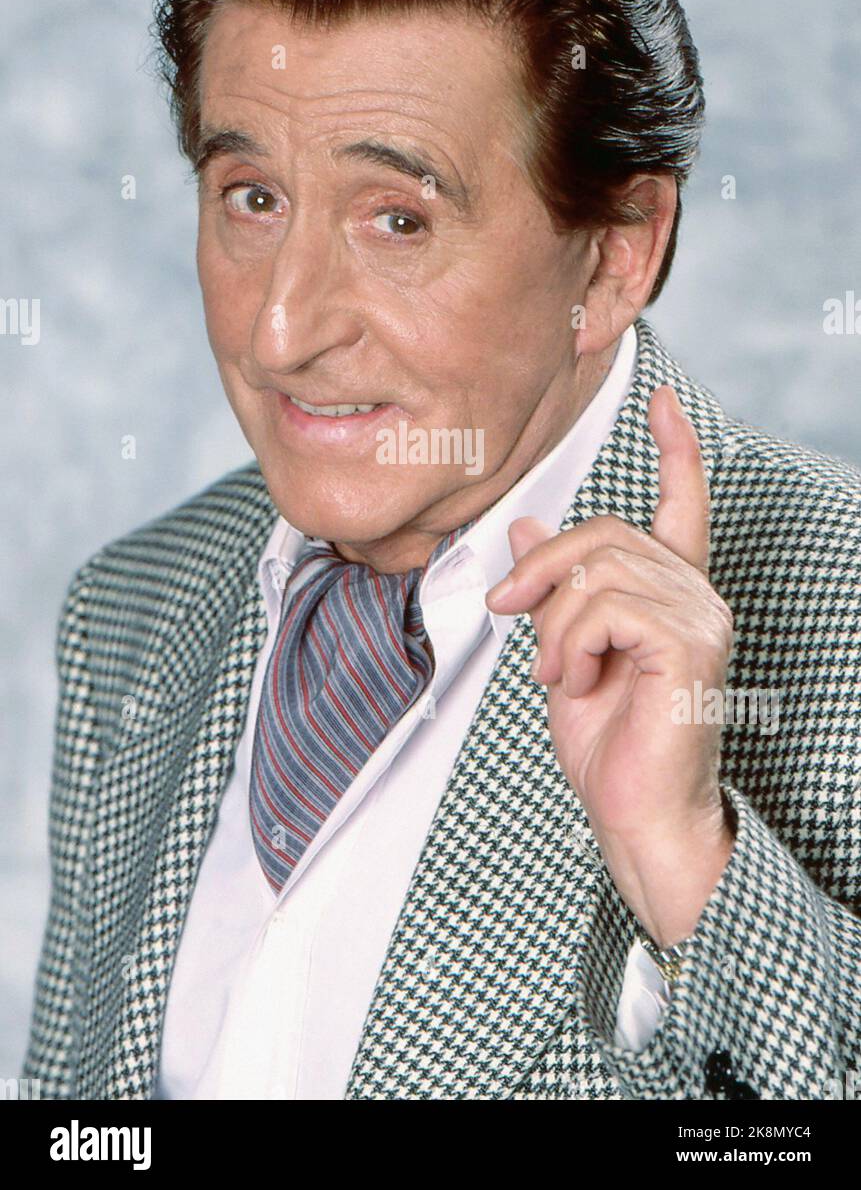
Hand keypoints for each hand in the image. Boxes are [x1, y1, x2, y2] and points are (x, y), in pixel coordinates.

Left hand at [485, 385, 735, 947]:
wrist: (637, 816)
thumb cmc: (611, 747)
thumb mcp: (566, 653)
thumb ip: (555, 593)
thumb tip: (525, 531)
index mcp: (672, 594)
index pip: (682, 505)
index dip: (674, 451)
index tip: (661, 399)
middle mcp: (696, 596)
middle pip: (606, 534)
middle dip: (544, 569)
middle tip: (509, 608)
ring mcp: (699, 617)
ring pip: (599, 571)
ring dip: (555, 622)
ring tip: (556, 671)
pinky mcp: (687, 643)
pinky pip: (605, 608)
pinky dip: (571, 643)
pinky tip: (575, 679)